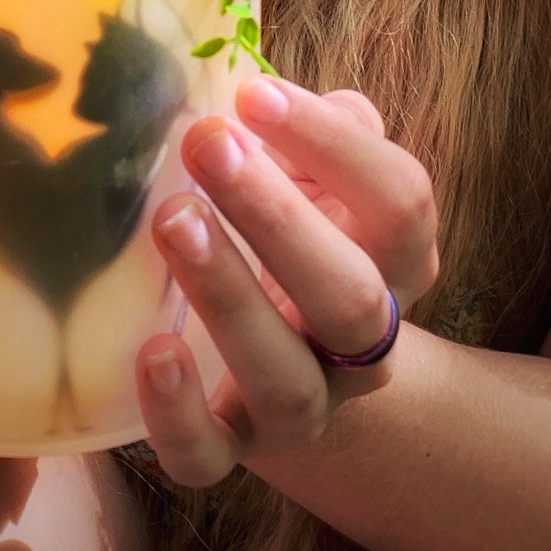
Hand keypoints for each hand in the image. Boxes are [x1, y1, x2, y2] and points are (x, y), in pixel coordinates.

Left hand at [134, 75, 438, 486]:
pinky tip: (151, 350)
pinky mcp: (233, 447)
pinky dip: (179, 413)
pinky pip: (210, 458)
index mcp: (396, 258)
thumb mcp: (318, 174)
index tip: (253, 93)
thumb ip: (309, 131)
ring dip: (229, 296)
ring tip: (172, 219)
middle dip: (277, 218)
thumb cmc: (296, 228)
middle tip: (206, 144)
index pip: (399, 201)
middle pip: (350, 297)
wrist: (286, 352)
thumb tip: (263, 92)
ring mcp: (304, 404)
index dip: (332, 144)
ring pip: (286, 378)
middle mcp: (364, 341)